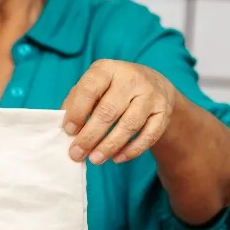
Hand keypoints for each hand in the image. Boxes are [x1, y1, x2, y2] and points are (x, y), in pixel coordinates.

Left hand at [61, 60, 176, 165]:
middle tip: (77, 154)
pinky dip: (132, 150)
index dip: (77, 112)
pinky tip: (117, 159)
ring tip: (95, 159)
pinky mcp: (163, 112)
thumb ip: (77, 102)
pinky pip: (149, 135)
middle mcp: (131, 79)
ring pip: (129, 125)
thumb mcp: (94, 87)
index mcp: (107, 69)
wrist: (155, 85)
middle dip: (90, 136)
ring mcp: (150, 95)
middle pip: (108, 111)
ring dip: (109, 145)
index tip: (68, 131)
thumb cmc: (113, 89)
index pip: (89, 89)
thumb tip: (65, 128)